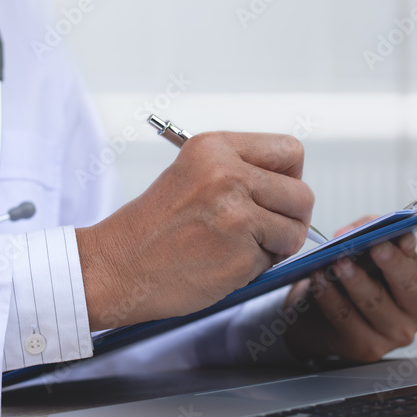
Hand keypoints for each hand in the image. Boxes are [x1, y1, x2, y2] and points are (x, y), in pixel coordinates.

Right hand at [77, 131, 313, 330]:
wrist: (115, 267)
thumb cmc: (149, 228)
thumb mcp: (190, 175)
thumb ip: (237, 171)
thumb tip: (288, 185)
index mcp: (213, 148)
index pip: (288, 152)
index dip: (289, 177)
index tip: (276, 194)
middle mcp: (226, 175)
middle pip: (301, 194)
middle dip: (291, 217)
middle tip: (266, 230)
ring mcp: (235, 215)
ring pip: (294, 230)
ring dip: (275, 246)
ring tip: (238, 247)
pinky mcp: (239, 254)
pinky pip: (273, 261)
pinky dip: (254, 268)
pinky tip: (220, 263)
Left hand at [281, 217, 416, 361]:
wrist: (322, 316)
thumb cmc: (353, 279)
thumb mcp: (368, 255)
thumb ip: (375, 234)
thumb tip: (374, 222)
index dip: (400, 251)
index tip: (386, 236)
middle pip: (407, 287)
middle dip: (389, 264)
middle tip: (371, 246)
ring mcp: (395, 335)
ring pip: (374, 302)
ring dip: (353, 279)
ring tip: (336, 261)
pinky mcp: (367, 348)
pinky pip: (346, 318)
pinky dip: (329, 295)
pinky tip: (318, 278)